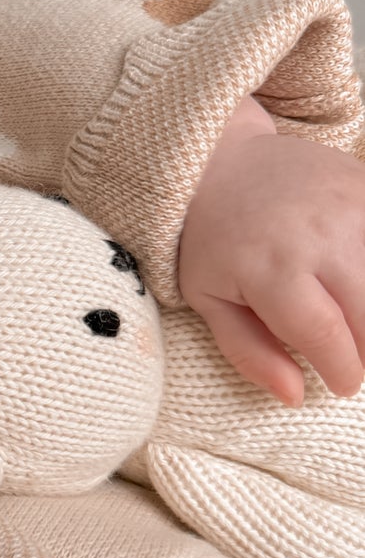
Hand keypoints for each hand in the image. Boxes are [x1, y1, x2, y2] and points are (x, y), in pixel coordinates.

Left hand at [178, 99, 364, 406]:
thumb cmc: (210, 239)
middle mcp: (320, 237)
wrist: (220, 159)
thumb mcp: (208, 299)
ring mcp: (352, 207)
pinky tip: (358, 285)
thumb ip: (249, 352)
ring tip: (354, 322)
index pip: (328, 338)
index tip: (344, 384)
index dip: (344, 371)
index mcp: (273, 270)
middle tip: (355, 357)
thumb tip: (295, 397)